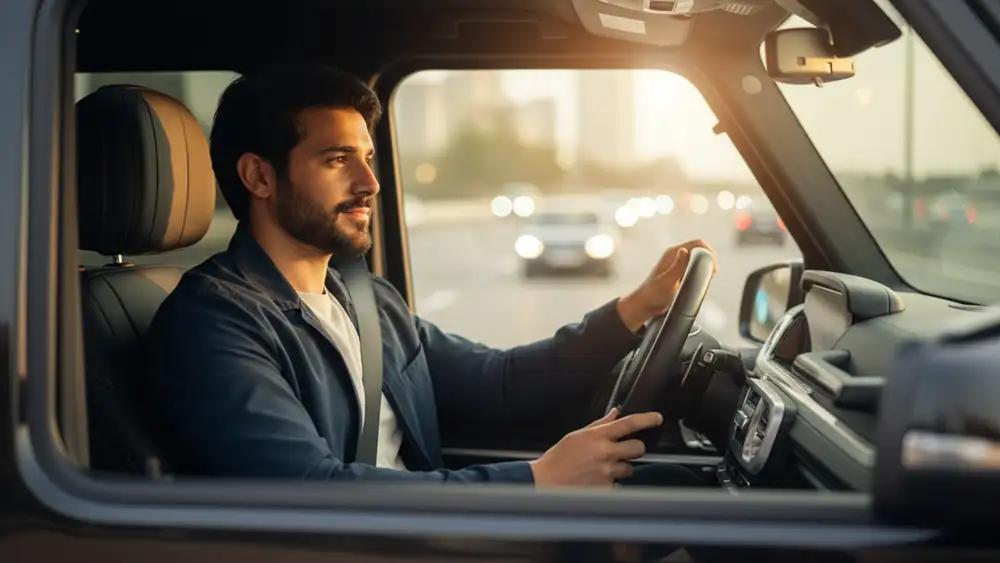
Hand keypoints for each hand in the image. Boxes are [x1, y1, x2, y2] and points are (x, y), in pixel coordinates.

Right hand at [529, 408, 662, 487]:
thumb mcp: (576, 436)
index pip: (629, 423)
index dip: (647, 419)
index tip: (657, 418)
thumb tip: (615, 414)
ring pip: (629, 468)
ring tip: (601, 470)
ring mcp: (607, 472)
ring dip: (621, 468)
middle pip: (638, 448)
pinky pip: (618, 484)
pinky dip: (611, 483)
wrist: (545, 483)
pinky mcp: (607, 489)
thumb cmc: (558, 458)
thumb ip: (598, 426)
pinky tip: (596, 482)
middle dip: (634, 449)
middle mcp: (605, 453)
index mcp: (597, 437)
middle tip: (623, 452)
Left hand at [616, 239, 717, 331]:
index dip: (709, 253)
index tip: (712, 267)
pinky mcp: (679, 272)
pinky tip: (699, 283)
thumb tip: (684, 250)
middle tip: (711, 275)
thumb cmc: (653, 295)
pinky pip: (695, 268)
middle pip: (700, 250)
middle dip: (709, 261)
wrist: (645, 305)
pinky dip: (700, 273)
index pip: (698, 244)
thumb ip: (678, 266)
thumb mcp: (668, 281)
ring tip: (705, 280)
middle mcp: (675, 256)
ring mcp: (677, 264)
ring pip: (698, 259)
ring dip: (704, 267)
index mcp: (673, 254)